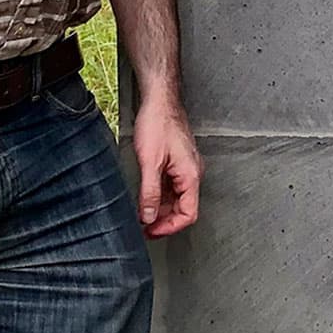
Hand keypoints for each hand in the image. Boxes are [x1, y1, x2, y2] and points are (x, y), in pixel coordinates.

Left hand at [129, 95, 201, 237]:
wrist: (159, 100)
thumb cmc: (158, 123)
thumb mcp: (150, 162)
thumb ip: (149, 192)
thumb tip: (147, 217)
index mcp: (190, 175)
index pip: (188, 214)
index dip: (170, 227)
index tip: (151, 231)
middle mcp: (192, 173)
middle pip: (183, 208)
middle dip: (163, 220)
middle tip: (143, 226)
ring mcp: (185, 168)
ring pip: (176, 198)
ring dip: (159, 208)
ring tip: (141, 213)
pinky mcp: (177, 162)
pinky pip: (171, 187)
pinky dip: (158, 196)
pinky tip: (145, 196)